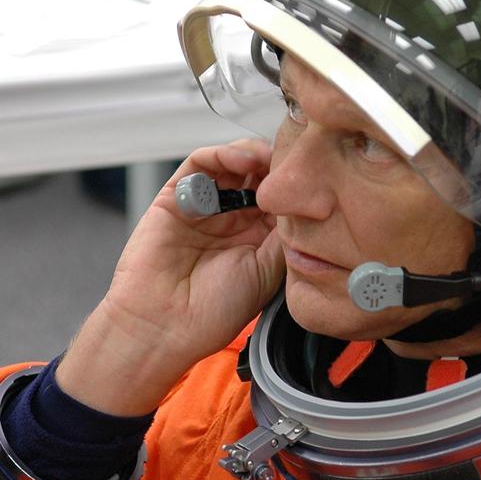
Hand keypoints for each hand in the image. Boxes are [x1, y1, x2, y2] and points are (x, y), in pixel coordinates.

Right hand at [56, 139, 283, 415]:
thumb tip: (308, 202)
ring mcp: (205, 204)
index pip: (281, 196)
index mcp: (257, 236)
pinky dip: (222, 154)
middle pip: (259, 174)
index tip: (315, 176)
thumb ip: (286, 234)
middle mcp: (232, 217)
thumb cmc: (213, 311)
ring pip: (232, 162)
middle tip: (294, 160)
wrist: (165, 327)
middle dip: (277, 164)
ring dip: (253, 153)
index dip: (296, 184)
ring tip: (269, 157)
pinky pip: (200, 163)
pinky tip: (243, 159)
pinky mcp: (176, 195)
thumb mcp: (268, 271)